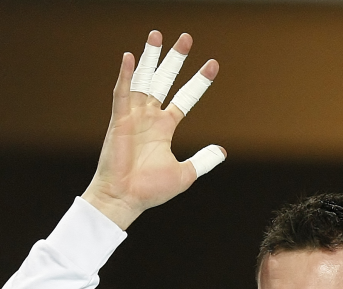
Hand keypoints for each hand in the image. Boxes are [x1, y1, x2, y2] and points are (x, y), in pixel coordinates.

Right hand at [82, 31, 224, 229]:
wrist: (125, 199)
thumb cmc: (150, 190)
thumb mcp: (185, 173)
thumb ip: (203, 160)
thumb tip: (223, 150)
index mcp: (164, 128)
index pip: (184, 98)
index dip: (198, 82)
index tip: (213, 64)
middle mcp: (149, 117)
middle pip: (164, 81)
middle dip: (175, 60)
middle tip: (186, 38)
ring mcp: (133, 117)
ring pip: (143, 80)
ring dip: (150, 58)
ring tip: (157, 34)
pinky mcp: (119, 121)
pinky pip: (122, 93)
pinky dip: (126, 76)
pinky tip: (130, 57)